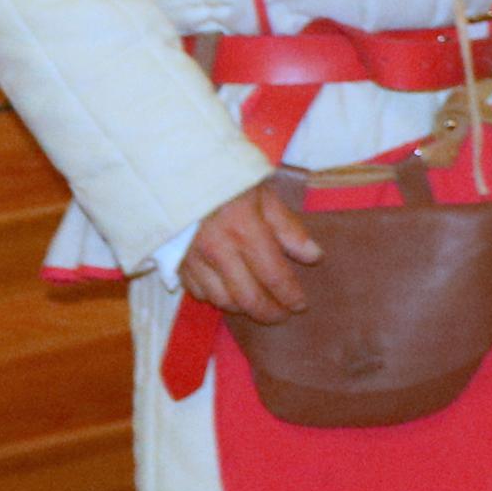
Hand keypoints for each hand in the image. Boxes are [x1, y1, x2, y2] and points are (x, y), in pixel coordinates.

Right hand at [181, 179, 320, 320]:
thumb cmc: (228, 180)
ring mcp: (194, 260)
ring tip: (260, 307)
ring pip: (222, 301)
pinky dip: (217, 299)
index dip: (290, 295)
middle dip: (269, 312)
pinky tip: (230, 295)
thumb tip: (314, 256)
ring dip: (244, 309)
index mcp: (244, 229)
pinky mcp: (177, 263)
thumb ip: (288, 227)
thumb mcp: (264, 194)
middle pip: (248, 297)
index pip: (274, 275)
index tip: (301, 305)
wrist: (178, 175)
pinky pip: (199, 293)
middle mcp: (218, 250)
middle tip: (283, 315)